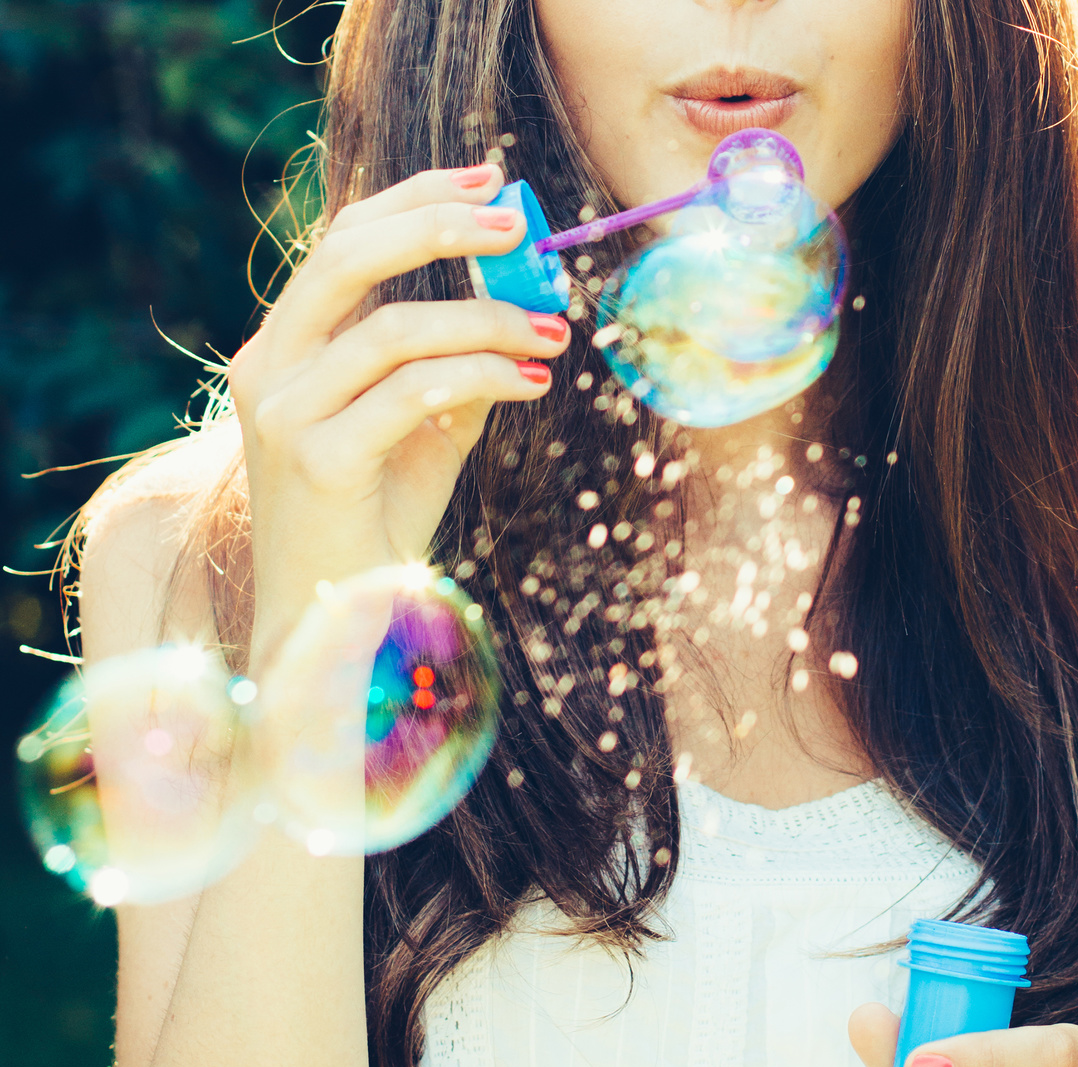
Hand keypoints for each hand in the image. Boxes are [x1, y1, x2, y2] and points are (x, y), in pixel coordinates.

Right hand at [226, 162, 570, 665]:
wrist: (335, 617)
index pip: (342, 241)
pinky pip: (412, 392)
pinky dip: (482, 376)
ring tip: (552, 336)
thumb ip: (454, 366)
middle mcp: (269, 367)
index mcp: (286, 347)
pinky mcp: (316, 459)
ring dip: (488, 321)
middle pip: (348, 256)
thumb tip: (522, 307)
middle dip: (441, 227)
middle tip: (521, 228)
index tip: (491, 182)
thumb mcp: (423, 428)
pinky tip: (531, 384)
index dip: (415, 199)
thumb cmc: (378, 519)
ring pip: (393, 329)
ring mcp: (283, 412)